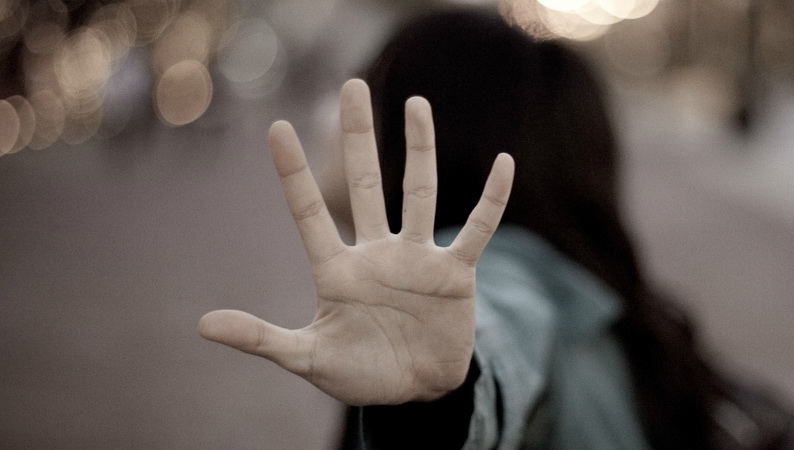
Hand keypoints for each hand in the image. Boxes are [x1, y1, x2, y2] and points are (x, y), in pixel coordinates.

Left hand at [198, 79, 514, 404]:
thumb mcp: (307, 358)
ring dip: (420, 149)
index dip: (294, 173)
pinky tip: (504, 164)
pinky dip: (492, 200)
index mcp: (337, 271)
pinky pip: (478, 230)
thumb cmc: (359, 373)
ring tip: (417, 104)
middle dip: (358, 137)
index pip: (309, 214)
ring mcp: (418, 259)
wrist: (415, 394)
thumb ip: (261, 338)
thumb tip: (201, 324)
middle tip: (352, 87)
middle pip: (367, 184)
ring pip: (420, 194)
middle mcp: (377, 254)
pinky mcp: (454, 273)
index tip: (278, 128)